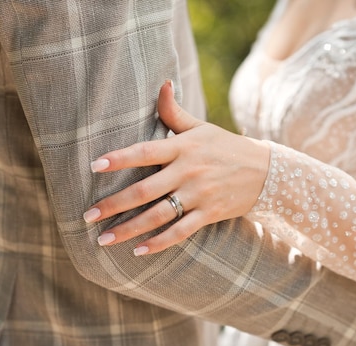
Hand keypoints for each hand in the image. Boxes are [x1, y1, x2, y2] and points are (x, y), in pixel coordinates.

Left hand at [83, 80, 270, 254]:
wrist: (267, 172)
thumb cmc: (226, 146)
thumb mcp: (201, 127)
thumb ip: (174, 111)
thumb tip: (162, 83)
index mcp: (182, 147)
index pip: (144, 151)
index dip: (119, 158)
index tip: (93, 166)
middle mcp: (188, 171)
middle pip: (144, 190)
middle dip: (113, 204)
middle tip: (87, 216)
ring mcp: (199, 195)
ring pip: (158, 216)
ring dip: (128, 230)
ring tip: (103, 239)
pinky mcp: (209, 214)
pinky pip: (180, 232)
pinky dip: (159, 243)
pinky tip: (138, 252)